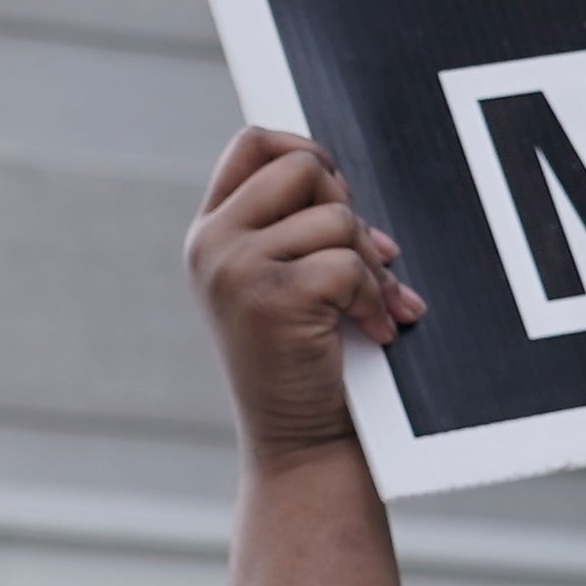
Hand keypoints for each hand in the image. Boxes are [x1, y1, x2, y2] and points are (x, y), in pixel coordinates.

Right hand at [190, 127, 422, 463]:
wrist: (299, 442)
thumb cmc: (303, 360)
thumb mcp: (283, 280)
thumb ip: (295, 227)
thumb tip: (340, 182)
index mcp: (210, 233)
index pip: (252, 143)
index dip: (304, 149)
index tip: (335, 193)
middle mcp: (212, 244)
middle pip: (302, 166)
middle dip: (348, 209)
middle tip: (365, 261)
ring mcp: (235, 269)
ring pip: (336, 217)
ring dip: (371, 264)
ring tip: (373, 307)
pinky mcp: (273, 297)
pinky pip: (350, 263)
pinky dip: (375, 296)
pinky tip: (373, 328)